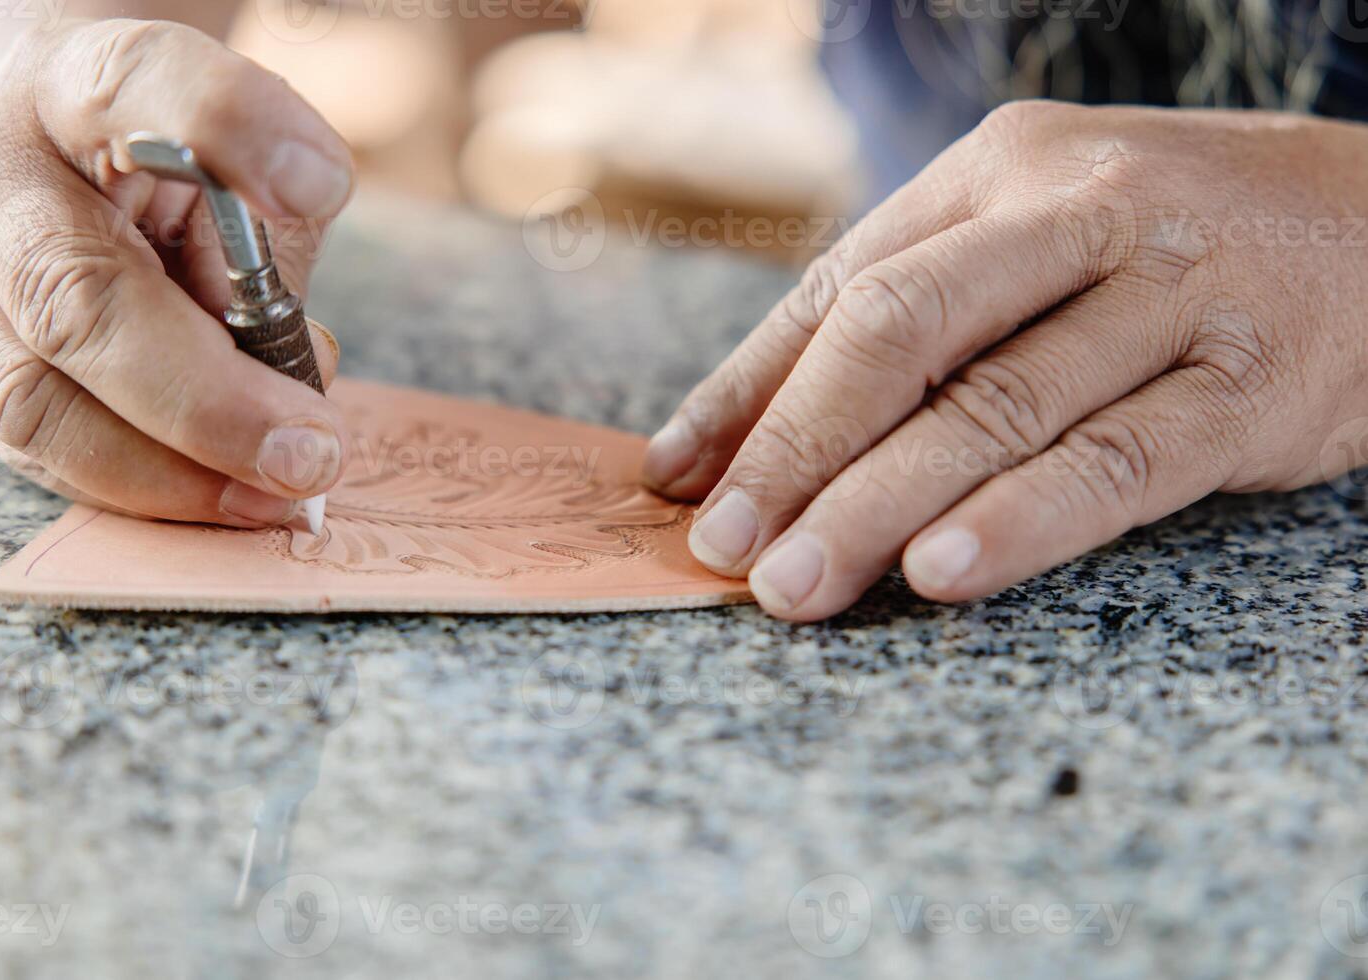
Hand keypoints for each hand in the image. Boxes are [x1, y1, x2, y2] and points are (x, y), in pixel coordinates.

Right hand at [0, 19, 353, 526]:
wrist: (52, 142)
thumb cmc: (172, 163)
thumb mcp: (243, 163)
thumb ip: (270, 244)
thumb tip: (293, 382)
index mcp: (69, 87)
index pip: (134, 85)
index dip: (227, 130)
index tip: (313, 182)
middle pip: (76, 299)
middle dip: (208, 403)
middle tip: (309, 456)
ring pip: (34, 402)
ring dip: (170, 474)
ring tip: (271, 494)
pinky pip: (34, 450)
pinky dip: (138, 486)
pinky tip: (214, 493)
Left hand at [643, 101, 1367, 619]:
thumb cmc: (1169, 249)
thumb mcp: (1033, 242)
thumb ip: (903, 322)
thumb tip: (730, 441)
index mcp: (998, 171)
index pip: (839, 288)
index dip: (746, 392)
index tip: (674, 482)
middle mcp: (1079, 212)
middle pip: (901, 332)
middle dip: (795, 450)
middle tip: (724, 550)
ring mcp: (1174, 292)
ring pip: (999, 404)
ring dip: (879, 503)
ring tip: (797, 583)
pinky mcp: (1254, 382)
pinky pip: (1119, 459)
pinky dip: (1023, 520)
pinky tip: (945, 570)